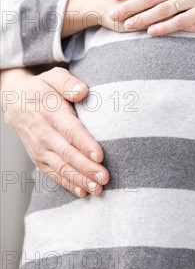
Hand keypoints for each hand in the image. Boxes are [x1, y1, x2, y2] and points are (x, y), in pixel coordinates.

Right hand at [1, 66, 109, 197]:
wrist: (15, 101)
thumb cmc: (42, 88)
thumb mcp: (53, 76)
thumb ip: (68, 82)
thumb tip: (82, 91)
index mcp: (50, 112)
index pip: (70, 131)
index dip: (85, 144)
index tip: (100, 155)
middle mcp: (44, 134)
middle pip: (67, 153)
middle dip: (87, 168)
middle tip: (105, 178)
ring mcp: (40, 148)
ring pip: (61, 167)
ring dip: (80, 179)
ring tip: (98, 188)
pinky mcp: (39, 158)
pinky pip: (54, 173)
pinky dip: (68, 184)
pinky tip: (82, 192)